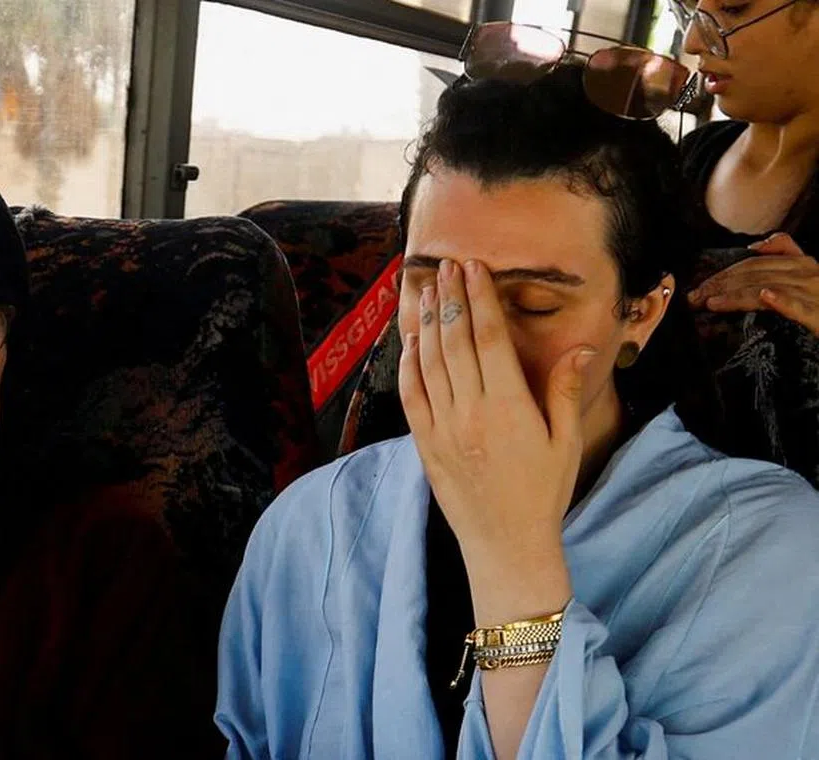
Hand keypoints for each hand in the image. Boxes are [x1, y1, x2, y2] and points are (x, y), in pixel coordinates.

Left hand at [398, 259, 595, 557]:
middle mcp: (471, 411)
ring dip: (427, 322)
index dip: (479, 297)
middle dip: (450, 298)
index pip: (488, 337)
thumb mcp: (565, 442)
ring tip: (427, 290)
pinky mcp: (425, 444)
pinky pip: (411, 395)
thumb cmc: (543, 493)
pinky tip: (411, 341)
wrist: (506, 544)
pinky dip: (408, 364)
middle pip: (455, 340)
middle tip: (448, 265)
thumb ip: (564, 391)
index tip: (473, 268)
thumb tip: (578, 348)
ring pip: (429, 362)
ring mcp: (443, 427)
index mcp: (509, 405)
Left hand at [688, 233, 818, 335]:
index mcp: (802, 263)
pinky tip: (767, 296)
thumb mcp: (807, 275)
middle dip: (720, 285)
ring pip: (768, 288)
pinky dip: (784, 300)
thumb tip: (757, 246)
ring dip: (737, 294)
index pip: (752, 264)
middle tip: (693, 299)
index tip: (698, 289)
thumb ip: (786, 254)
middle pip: (754, 274)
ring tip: (710, 302)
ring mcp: (815, 292)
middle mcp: (808, 273)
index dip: (722, 274)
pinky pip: (801, 306)